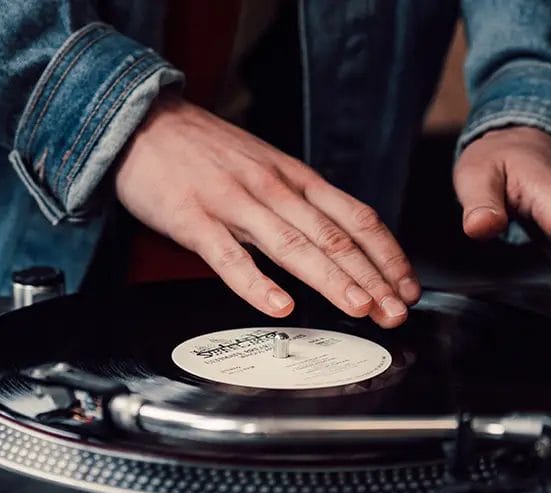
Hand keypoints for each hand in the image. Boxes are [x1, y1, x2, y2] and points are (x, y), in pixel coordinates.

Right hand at [114, 94, 420, 327]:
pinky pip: (229, 257)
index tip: (405, 286)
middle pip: (333, 237)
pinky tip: (280, 306)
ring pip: (292, 246)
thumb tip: (336, 237)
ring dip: (331, 280)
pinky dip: (257, 284)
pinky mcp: (193, 220)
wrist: (145, 122)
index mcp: (293, 178)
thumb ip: (296, 200)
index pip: (355, 217)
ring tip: (359, 308)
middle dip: (371, 277)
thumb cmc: (202, 150)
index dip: (386, 254)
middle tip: (395, 312)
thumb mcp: (264, 165)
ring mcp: (233, 204)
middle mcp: (272, 189)